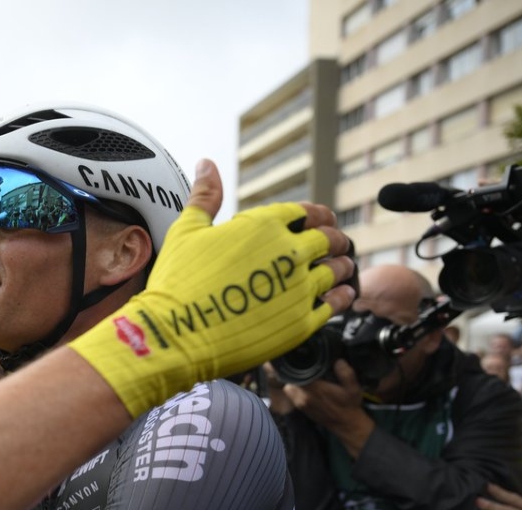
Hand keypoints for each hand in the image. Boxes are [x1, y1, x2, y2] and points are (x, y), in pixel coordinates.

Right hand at [69, 159, 355, 416]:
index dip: (318, 215)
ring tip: (344, 268)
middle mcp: (288, 252)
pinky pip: (334, 305)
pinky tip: (342, 295)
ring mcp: (298, 288)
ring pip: (337, 271)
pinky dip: (342, 297)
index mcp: (264, 225)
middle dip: (335, 240)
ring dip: (343, 267)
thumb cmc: (177, 282)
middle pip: (329, 240)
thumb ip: (205, 196)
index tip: (324, 219)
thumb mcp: (187, 230)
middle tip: (337, 245)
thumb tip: (206, 164)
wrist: (176, 333)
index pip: (306, 212)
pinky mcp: (301, 321)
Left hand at [282, 360, 373, 456]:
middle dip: (295, 372)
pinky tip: (306, 387)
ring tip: (304, 376)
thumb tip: (338, 361)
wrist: (347, 425)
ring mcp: (301, 404)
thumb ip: (346, 374)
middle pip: (290, 379)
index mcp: (315, 389)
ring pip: (289, 388)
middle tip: (304, 367)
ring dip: (294, 382)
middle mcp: (304, 397)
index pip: (297, 373)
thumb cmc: (349, 405)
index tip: (303, 359)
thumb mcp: (353, 388)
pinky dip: (295, 390)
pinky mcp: (301, 408)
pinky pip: (292, 396)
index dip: (298, 365)